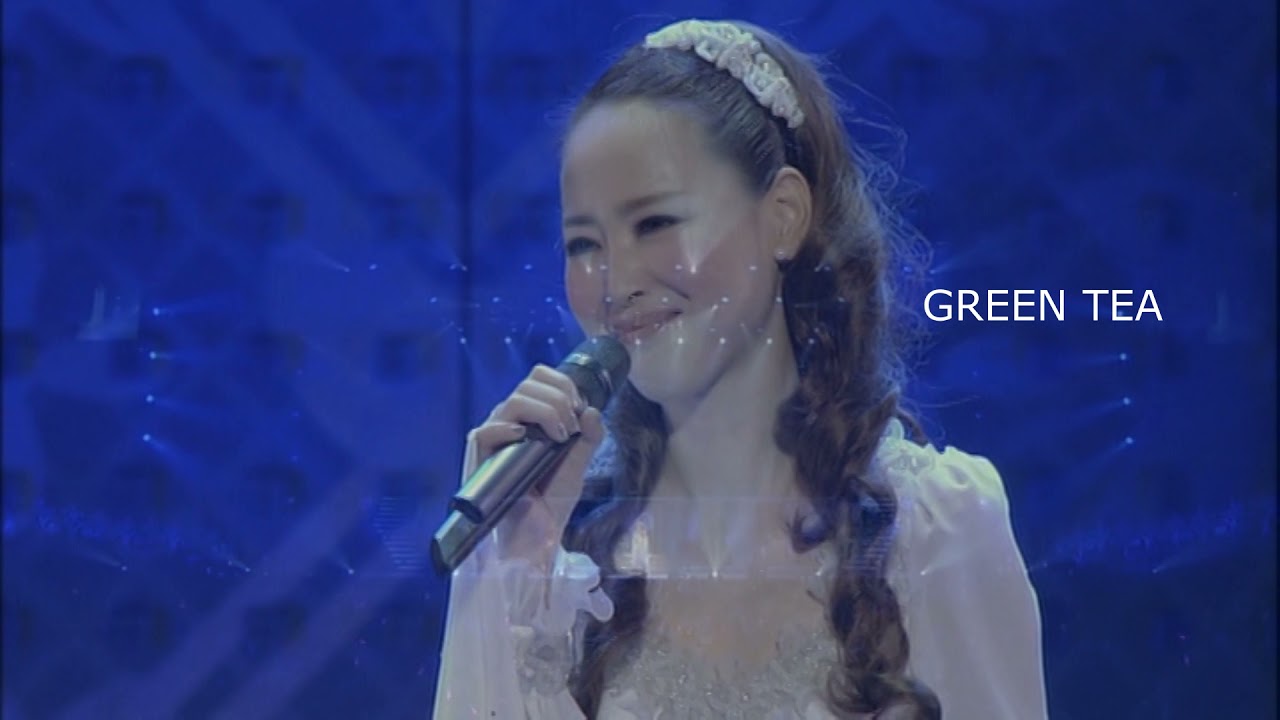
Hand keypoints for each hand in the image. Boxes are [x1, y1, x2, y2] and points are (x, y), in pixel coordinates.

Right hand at [465, 364, 605, 570]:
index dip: (561, 384)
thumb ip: (588, 439)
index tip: (579, 408)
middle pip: (528, 384)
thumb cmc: (551, 504)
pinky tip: (524, 437)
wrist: (536, 539)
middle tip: (571, 429)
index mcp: (530, 419)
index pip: (538, 378)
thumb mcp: (576, 466)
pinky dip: (507, 428)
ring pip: (512, 400)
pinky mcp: (480, 459)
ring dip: (544, 411)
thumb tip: (592, 410)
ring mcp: (494, 440)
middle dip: (559, 399)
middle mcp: (509, 423)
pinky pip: (486, 431)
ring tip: (558, 437)